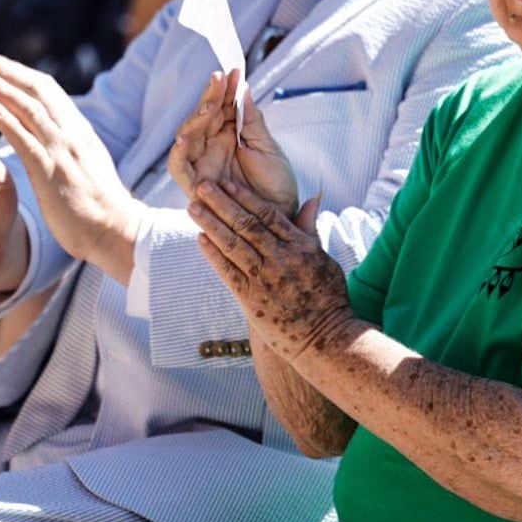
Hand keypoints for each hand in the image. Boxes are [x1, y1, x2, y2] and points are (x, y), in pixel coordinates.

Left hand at [0, 53, 140, 282]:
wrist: (118, 232)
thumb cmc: (100, 206)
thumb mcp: (86, 165)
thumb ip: (70, 146)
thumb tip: (56, 135)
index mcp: (79, 130)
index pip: (48, 91)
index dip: (19, 74)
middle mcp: (72, 134)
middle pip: (38, 90)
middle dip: (6, 71)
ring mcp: (63, 152)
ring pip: (30, 109)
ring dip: (1, 88)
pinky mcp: (53, 174)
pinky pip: (29, 143)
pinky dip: (9, 123)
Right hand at [169, 69, 300, 215]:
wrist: (282, 216)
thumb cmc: (277, 184)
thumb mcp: (267, 147)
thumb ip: (252, 120)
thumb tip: (243, 87)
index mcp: (229, 137)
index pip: (220, 108)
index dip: (223, 90)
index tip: (232, 71)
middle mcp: (212, 149)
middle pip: (201, 119)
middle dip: (209, 97)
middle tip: (219, 80)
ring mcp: (202, 166)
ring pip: (187, 138)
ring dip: (194, 120)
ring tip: (208, 107)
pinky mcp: (195, 186)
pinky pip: (180, 168)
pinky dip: (179, 153)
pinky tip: (185, 137)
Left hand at [189, 176, 349, 357]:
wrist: (326, 338)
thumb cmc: (328, 298)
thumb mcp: (324, 259)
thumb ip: (310, 229)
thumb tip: (313, 198)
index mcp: (301, 246)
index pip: (268, 214)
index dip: (245, 197)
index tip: (227, 184)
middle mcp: (282, 259)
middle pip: (245, 224)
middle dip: (221, 203)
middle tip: (202, 186)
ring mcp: (266, 280)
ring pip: (233, 244)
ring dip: (210, 223)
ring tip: (193, 207)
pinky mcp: (253, 300)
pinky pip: (228, 272)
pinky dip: (213, 254)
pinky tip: (200, 238)